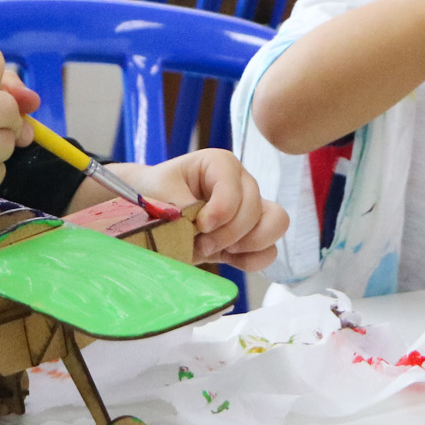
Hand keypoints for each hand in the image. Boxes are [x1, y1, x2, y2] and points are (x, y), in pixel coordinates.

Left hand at [122, 150, 287, 270]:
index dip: (221, 211)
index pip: (235, 189)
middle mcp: (242, 182)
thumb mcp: (160, 195)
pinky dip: (252, 260)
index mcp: (220, 164)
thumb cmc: (154, 195)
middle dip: (229, 233)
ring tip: (219, 250)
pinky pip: (269, 250)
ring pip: (275, 224)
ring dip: (247, 244)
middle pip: (257, 209)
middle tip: (202, 243)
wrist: (149, 214)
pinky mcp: (249, 234)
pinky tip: (227, 258)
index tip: (200, 225)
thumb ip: (180, 208)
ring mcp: (250, 208)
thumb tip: (200, 227)